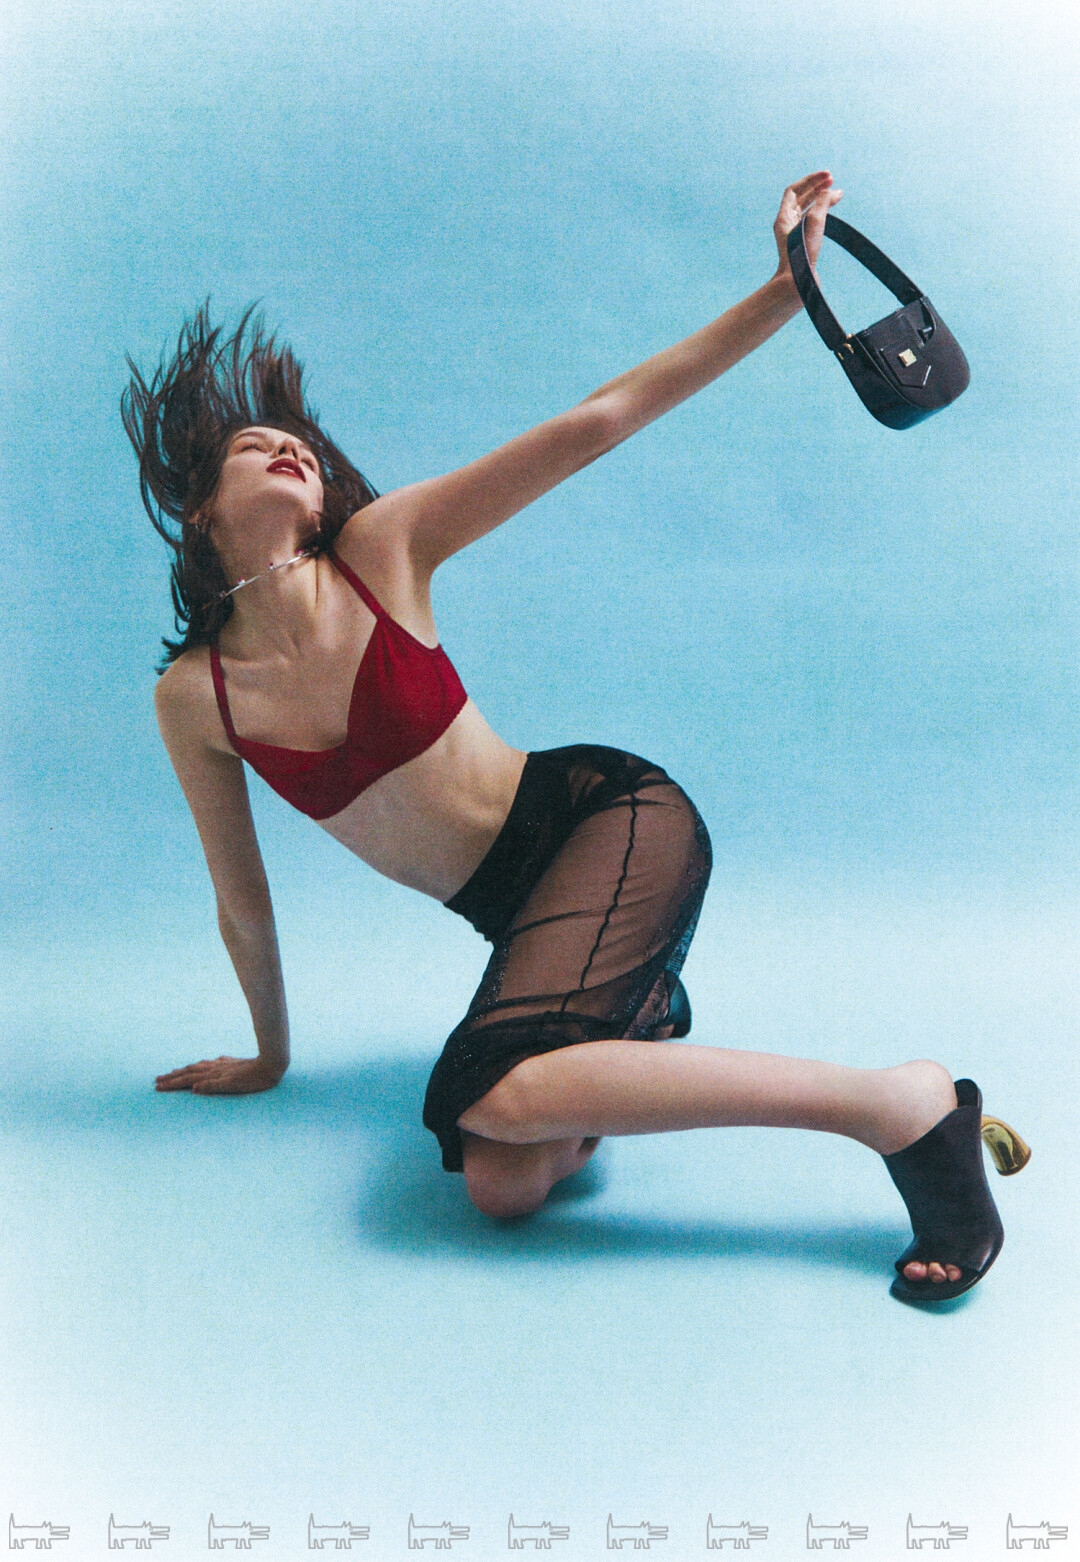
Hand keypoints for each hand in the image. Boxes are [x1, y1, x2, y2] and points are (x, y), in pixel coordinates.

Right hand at [155, 1055, 285, 1093]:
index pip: (188, 1079)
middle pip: (189, 1072)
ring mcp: (222, 1064)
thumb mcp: (233, 1086)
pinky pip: (209, 1064)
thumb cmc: (253, 1080)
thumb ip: (213, 1086)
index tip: (158, 1086)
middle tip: (158, 1080)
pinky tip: (204, 1065)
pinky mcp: (230, 1063)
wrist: (270, 1064)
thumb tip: (194, 1087)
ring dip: (184, 1070)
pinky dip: (200, 1066)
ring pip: (198, 1067)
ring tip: (174, 1072)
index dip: (173, 1083)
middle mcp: (214, 1068)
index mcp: (212, 1075)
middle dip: (173, 1076)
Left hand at [773, 170, 843, 286]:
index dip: (810, 180)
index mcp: (783, 218)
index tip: (828, 176)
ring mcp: (794, 236)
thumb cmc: (801, 255)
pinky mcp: (803, 246)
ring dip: (820, 200)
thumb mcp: (814, 221)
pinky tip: (831, 213)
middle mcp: (786, 225)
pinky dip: (822, 214)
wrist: (796, 284)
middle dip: (816, 187)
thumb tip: (833, 192)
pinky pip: (811, 223)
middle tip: (832, 180)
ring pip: (807, 210)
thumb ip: (823, 202)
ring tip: (836, 194)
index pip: (794, 190)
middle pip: (800, 198)